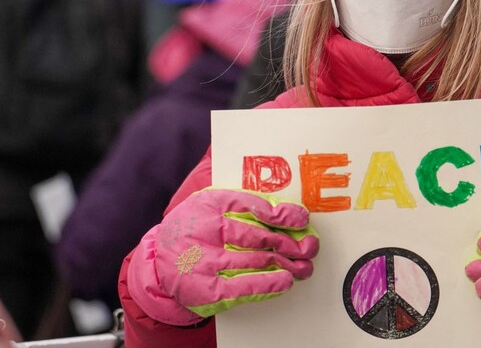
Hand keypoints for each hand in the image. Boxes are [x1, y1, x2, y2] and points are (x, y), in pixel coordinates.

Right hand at [128, 187, 318, 324]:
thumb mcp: (212, 204)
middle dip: (288, 242)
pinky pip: (243, 287)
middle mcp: (204, 231)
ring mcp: (203, 262)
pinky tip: (285, 280)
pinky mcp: (205, 289)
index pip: (252, 205)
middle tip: (308, 246)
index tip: (302, 219)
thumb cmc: (194, 228)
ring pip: (255, 261)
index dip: (282, 214)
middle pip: (257, 236)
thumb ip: (246, 205)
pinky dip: (268, 284)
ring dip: (286, 263)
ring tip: (303, 264)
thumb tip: (286, 215)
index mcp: (209, 204)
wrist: (159, 262)